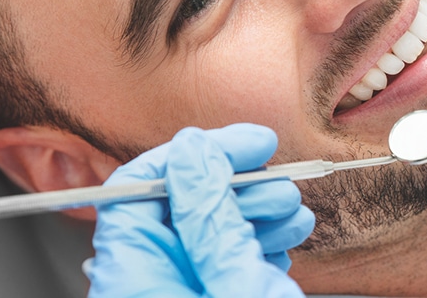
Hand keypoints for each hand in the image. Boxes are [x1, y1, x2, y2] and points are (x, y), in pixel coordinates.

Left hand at [87, 124, 313, 296]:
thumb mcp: (237, 286)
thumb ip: (210, 219)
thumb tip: (194, 152)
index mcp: (133, 277)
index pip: (138, 186)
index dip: (195, 154)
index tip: (250, 144)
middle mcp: (146, 283)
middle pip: (175, 207)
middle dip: (235, 186)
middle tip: (281, 184)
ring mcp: (174, 292)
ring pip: (202, 234)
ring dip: (255, 213)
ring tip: (293, 213)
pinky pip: (217, 262)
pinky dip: (253, 246)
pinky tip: (284, 240)